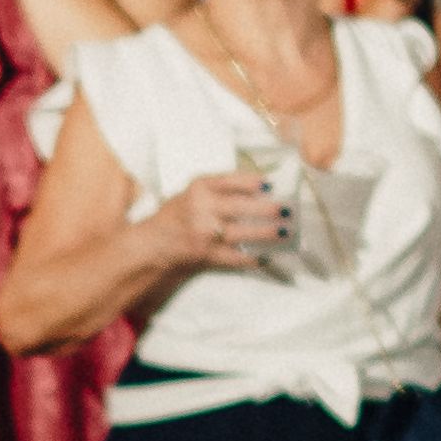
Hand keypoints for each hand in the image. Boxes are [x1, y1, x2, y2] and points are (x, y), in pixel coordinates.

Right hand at [154, 168, 288, 269]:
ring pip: (241, 233)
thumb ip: (219, 188)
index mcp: (198, 189)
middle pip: (240, 208)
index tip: (270, 184)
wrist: (153, 246)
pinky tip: (266, 257)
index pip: (229, 181)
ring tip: (284, 232)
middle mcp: (201, 209)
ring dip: (266, 234)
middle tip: (287, 210)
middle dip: (267, 210)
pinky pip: (234, 258)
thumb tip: (260, 189)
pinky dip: (251, 259)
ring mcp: (204, 234)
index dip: (251, 182)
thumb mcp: (191, 193)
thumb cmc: (176, 216)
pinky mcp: (206, 255)